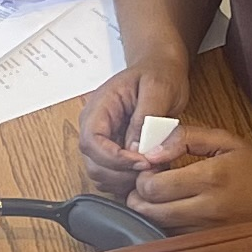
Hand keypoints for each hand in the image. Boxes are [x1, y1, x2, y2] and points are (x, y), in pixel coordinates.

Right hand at [75, 49, 192, 196]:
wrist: (160, 70)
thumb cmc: (158, 74)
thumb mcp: (158, 88)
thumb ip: (146, 117)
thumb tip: (136, 147)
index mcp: (99, 108)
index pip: (91, 142)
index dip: (114, 158)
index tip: (143, 161)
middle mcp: (96, 126)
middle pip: (94, 163)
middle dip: (122, 173)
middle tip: (152, 167)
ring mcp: (104, 141)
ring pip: (102, 175)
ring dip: (126, 179)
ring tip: (153, 167)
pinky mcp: (115, 152)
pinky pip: (115, 176)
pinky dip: (130, 181)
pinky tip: (150, 168)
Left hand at [116, 119, 251, 228]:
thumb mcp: (224, 140)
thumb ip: (184, 137)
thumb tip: (150, 150)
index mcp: (210, 177)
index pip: (153, 186)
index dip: (142, 177)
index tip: (150, 169)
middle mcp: (208, 208)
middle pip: (151, 211)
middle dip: (140, 197)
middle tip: (147, 185)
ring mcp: (210, 231)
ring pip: (159, 227)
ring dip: (151, 213)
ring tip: (161, 197)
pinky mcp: (212, 245)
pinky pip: (175, 238)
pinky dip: (167, 226)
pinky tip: (174, 213)